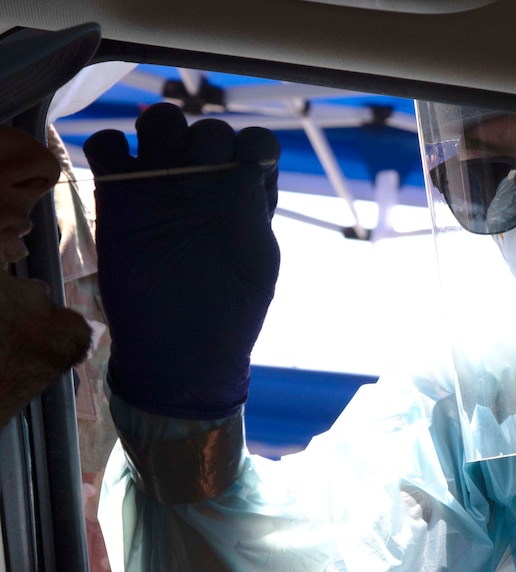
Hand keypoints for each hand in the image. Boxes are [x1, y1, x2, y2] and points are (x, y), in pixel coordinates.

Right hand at [84, 102, 279, 418]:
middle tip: (202, 179)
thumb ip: (252, 211)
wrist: (181, 352)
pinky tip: (122, 175)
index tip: (248, 179)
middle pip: (207, 127)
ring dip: (161, 129)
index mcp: (246, 196)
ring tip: (163, 167)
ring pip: (159, 123)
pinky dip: (109, 146)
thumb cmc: (231, 312)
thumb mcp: (257, 262)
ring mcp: (162, 188)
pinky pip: (106, 147)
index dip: (253, 149)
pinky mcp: (118, 198)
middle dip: (208, 140)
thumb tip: (242, 169)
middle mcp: (206, 185)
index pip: (255, 143)